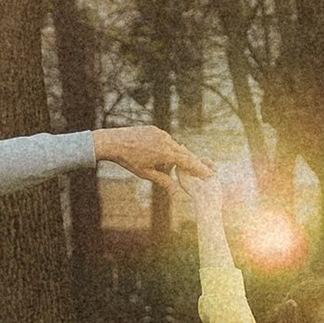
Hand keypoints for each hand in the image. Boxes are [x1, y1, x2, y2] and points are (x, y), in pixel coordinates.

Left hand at [94, 121, 215, 181]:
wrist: (114, 142)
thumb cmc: (129, 160)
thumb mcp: (146, 173)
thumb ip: (163, 181)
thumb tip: (176, 193)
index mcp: (165, 153)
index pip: (187, 161)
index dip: (199, 168)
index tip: (209, 173)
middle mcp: (166, 140)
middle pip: (184, 153)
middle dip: (190, 162)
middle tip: (200, 170)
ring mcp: (160, 133)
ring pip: (174, 146)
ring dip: (175, 156)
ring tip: (169, 166)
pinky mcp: (154, 129)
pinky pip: (165, 139)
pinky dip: (167, 148)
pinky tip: (158, 155)